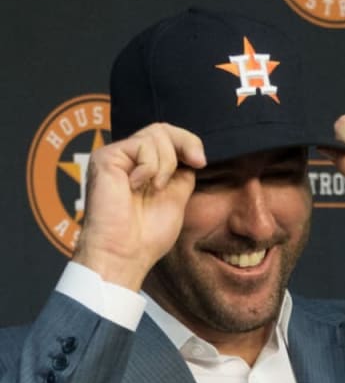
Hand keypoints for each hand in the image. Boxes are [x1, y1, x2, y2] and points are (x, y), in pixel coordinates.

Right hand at [73, 123, 205, 289]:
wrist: (127, 253)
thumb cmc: (148, 235)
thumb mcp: (177, 197)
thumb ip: (182, 173)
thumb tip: (192, 153)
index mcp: (144, 168)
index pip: (168, 138)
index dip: (188, 142)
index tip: (201, 162)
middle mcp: (128, 159)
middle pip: (162, 129)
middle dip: (185, 143)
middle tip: (197, 162)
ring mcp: (116, 156)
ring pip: (155, 134)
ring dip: (166, 164)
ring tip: (155, 188)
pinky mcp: (105, 157)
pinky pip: (141, 146)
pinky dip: (149, 168)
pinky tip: (135, 187)